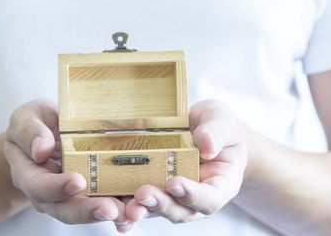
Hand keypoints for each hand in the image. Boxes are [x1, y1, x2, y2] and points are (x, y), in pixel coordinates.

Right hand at [3, 100, 131, 231]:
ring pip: (86, 211)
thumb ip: (29, 131)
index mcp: (28, 174)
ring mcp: (69, 197)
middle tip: (110, 209)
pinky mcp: (90, 193)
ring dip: (108, 213)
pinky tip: (135, 209)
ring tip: (128, 212)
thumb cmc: (34, 124)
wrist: (44, 135)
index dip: (57, 188)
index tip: (77, 181)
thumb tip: (41, 150)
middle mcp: (48, 193)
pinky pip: (104, 203)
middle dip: (88, 210)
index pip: (39, 186)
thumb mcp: (26, 118)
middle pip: (65, 209)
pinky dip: (120, 208)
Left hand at [125, 100, 247, 223]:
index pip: (208, 198)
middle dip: (160, 204)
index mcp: (218, 185)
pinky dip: (123, 207)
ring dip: (139, 210)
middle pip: (179, 210)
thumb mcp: (221, 120)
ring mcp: (171, 197)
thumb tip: (207, 145)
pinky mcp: (151, 190)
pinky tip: (109, 208)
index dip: (192, 195)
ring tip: (125, 208)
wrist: (202, 130)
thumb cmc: (217, 126)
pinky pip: (137, 202)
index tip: (175, 183)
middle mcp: (194, 198)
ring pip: (156, 210)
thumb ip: (217, 132)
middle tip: (143, 195)